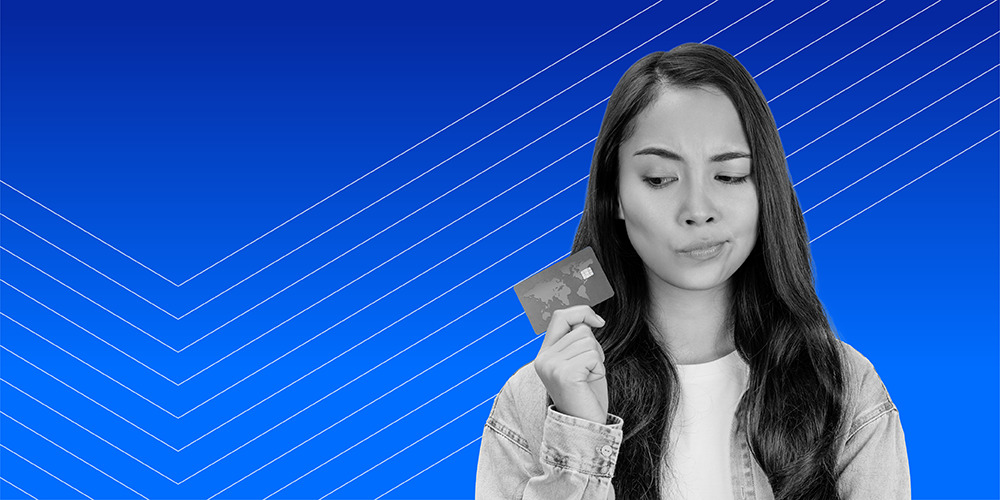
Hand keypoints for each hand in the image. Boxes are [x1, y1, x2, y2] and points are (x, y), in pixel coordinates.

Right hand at [533, 305, 608, 424]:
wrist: (584, 426)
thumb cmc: (586, 394)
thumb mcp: (578, 361)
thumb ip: (576, 339)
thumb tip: (589, 317)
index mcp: (544, 354)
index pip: (560, 317)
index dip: (582, 312)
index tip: (599, 322)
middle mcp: (543, 358)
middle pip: (581, 330)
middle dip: (594, 348)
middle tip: (589, 371)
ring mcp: (551, 366)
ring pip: (588, 342)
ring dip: (597, 360)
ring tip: (588, 378)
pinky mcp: (564, 374)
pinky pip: (592, 356)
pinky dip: (598, 369)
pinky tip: (589, 384)